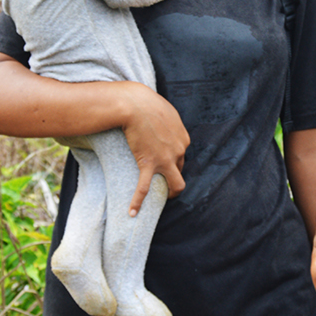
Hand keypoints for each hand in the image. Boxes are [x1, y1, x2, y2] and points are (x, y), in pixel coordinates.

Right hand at [118, 81, 188, 213]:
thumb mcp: (166, 111)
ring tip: (164, 199)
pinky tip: (132, 212)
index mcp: (183, 139)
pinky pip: (144, 188)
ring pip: (176, 184)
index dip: (174, 161)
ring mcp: (165, 159)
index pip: (182, 156)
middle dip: (172, 176)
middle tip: (162, 180)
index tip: (164, 163)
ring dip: (171, 193)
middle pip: (180, 170)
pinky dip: (138, 202)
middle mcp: (178, 151)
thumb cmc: (147, 103)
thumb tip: (164, 124)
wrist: (135, 104)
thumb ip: (169, 122)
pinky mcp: (148, 164)